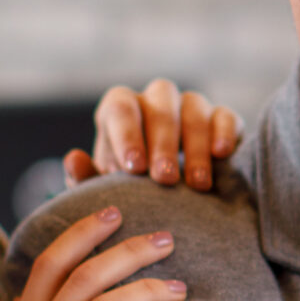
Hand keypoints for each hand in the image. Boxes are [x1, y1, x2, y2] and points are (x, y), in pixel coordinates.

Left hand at [67, 79, 242, 190]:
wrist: (167, 199)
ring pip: (194, 107)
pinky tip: (221, 156)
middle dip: (163, 143)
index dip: (127, 133)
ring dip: (195, 145)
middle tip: (164, 179)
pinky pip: (226, 115)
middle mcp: (155, 101)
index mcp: (120, 110)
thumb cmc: (128, 190)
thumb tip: (73, 159)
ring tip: (196, 185)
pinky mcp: (222, 118)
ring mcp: (190, 106)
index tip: (133, 168)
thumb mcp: (103, 189)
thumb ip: (86, 179)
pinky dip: (224, 132)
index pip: (120, 106)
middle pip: (160, 104)